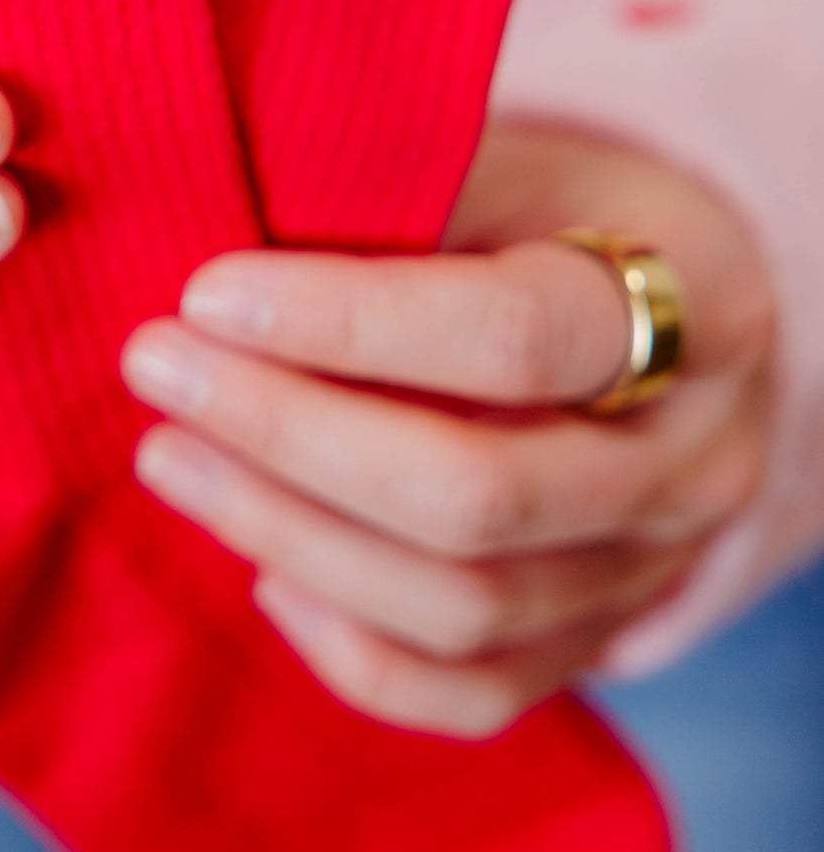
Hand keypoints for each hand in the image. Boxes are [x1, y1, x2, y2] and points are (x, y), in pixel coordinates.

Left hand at [122, 121, 773, 736]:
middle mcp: (694, 460)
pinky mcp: (599, 642)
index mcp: (696, 304)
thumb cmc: (560, 210)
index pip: (514, 337)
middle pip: (477, 494)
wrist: (664, 313)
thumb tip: (230, 228)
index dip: (347, 323)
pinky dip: (352, 649)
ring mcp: (653, 569)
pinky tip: (262, 569)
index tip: (206, 293)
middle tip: (156, 366)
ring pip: (463, 608)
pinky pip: (474, 693)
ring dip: (288, 533)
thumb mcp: (514, 158)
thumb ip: (403, 191)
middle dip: (288, 435)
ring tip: (167, 456)